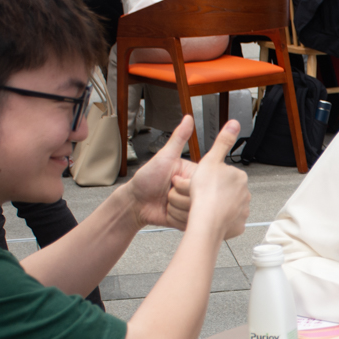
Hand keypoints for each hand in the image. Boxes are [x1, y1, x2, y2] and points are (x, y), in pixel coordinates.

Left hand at [125, 115, 200, 229]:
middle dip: (179, 196)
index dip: (190, 184)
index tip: (177, 181)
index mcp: (193, 174)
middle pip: (199, 199)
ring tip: (166, 201)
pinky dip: (176, 217)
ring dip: (176, 207)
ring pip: (194, 211)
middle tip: (168, 190)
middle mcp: (194, 190)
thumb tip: (188, 118)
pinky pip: (189, 221)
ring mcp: (191, 205)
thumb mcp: (164, 157)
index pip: (204, 181)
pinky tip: (168, 211)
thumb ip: (178, 138)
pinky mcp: (187, 219)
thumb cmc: (147, 178)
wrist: (135, 202)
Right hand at [184, 118, 250, 238]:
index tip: (201, 183)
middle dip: (214, 193)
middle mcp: (245, 194)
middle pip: (225, 191)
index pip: (224, 175)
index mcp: (239, 177)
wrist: (206, 219)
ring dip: (217, 207)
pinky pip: (228, 222)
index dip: (209, 178)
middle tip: (201, 196)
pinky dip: (220, 221)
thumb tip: (234, 123)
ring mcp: (243, 211)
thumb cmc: (206, 192)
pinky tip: (210, 219)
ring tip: (203, 208)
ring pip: (227, 207)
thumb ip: (223, 142)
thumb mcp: (211, 160)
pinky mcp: (238, 226)